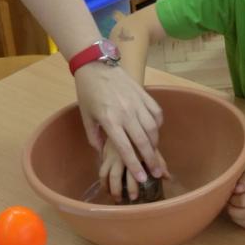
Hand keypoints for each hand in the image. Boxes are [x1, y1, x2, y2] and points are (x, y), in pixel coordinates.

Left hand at [75, 63, 163, 182]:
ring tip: (154, 153)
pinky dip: (158, 125)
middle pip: (143, 141)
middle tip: (156, 173)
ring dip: (155, 143)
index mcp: (109, 120)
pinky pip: (156, 113)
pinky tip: (155, 131)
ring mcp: (137, 103)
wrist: (96, 65)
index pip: (124, 148)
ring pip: (152, 128)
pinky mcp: (144, 94)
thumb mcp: (86, 116)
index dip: (134, 165)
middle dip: (150, 159)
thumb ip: (94, 137)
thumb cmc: (88, 92)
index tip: (141, 178)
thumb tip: (102, 153)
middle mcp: (126, 113)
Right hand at [98, 140, 167, 202]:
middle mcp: (119, 156)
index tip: (134, 196)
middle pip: (116, 176)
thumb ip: (159, 162)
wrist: (125, 120)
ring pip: (105, 174)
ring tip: (112, 197)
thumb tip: (167, 177)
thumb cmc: (141, 136)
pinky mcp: (104, 154)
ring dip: (108, 187)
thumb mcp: (151, 147)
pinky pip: (101, 170)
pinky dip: (103, 181)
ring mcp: (110, 155)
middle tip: (121, 200)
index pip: (132, 173)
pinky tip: (106, 187)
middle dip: (118, 190)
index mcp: (133, 154)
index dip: (132, 186)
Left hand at [227, 169, 244, 229]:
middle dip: (232, 209)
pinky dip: (239, 221)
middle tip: (229, 202)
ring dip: (235, 216)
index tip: (230, 195)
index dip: (233, 199)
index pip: (243, 201)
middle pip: (244, 214)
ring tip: (233, 206)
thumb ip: (243, 180)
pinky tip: (238, 212)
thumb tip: (236, 190)